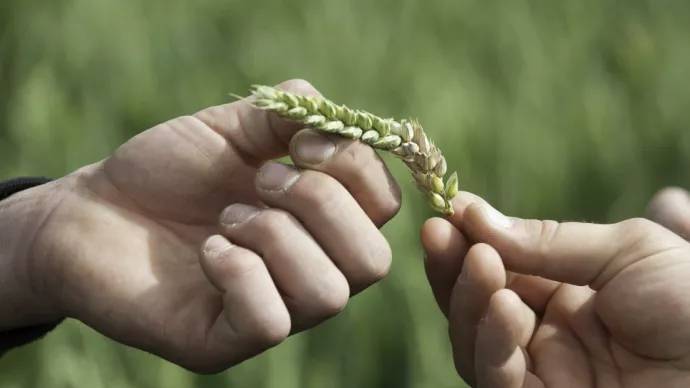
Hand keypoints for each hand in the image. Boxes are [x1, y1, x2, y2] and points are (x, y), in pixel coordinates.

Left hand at [8, 79, 400, 372]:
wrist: (90, 210)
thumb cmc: (168, 170)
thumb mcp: (232, 125)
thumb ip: (290, 113)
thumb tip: (337, 124)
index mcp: (321, 221)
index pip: (385, 206)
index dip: (355, 168)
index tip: (298, 143)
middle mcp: (309, 270)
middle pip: (372, 260)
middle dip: (320, 204)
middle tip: (261, 181)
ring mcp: (273, 310)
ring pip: (329, 294)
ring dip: (277, 236)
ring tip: (227, 217)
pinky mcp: (224, 341)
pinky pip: (270, 321)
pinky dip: (241, 273)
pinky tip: (207, 251)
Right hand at [421, 192, 689, 386]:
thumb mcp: (628, 251)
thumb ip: (549, 240)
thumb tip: (473, 212)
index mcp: (566, 294)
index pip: (499, 267)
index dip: (470, 240)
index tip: (448, 210)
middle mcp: (545, 335)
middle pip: (474, 305)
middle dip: (452, 269)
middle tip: (438, 233)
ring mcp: (542, 374)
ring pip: (474, 342)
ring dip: (468, 301)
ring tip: (480, 263)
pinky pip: (498, 380)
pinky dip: (492, 343)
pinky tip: (505, 305)